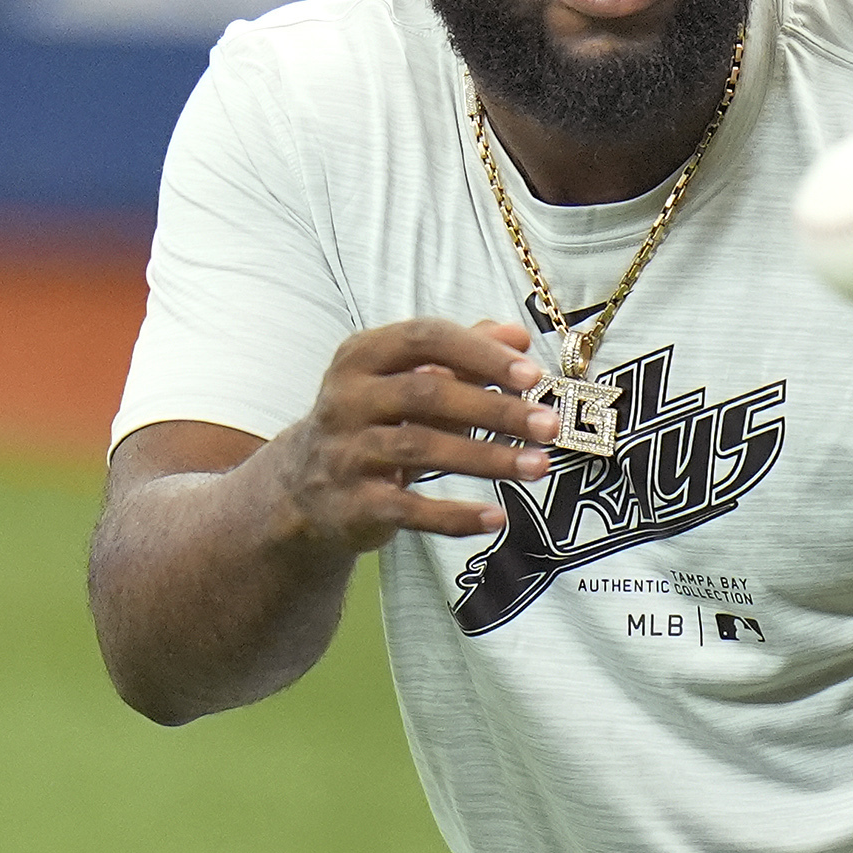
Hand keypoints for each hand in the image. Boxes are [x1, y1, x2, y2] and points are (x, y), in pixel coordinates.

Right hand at [264, 318, 557, 549]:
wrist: (305, 485)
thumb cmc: (374, 421)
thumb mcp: (407, 380)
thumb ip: (462, 355)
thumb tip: (517, 335)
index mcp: (362, 356)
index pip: (425, 339)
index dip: (480, 353)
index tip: (531, 374)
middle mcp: (346, 399)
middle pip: (426, 394)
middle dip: (494, 409)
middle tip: (548, 424)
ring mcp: (346, 452)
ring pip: (421, 450)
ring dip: (488, 459)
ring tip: (539, 465)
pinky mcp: (352, 504)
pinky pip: (409, 509)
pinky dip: (454, 516)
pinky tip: (496, 517)